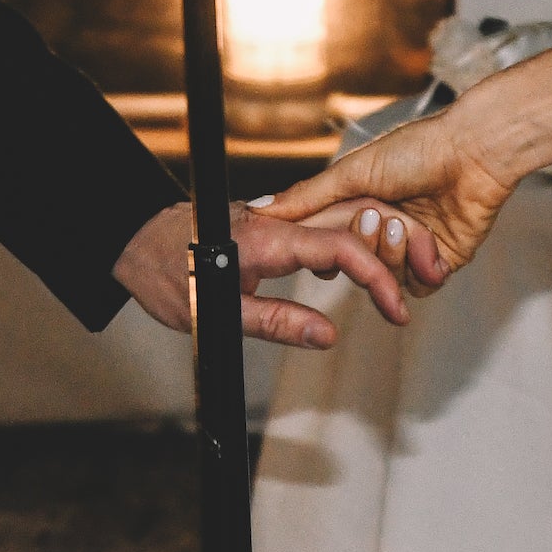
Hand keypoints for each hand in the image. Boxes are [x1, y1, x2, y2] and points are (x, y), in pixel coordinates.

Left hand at [112, 201, 418, 350]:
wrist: (135, 241)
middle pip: (353, 222)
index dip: (376, 278)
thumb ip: (277, 322)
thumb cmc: (167, 274)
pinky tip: (355, 268)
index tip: (396, 309)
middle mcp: (277, 219)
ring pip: (341, 218)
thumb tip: (326, 335)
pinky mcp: (271, 223)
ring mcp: (275, 217)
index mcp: (268, 238)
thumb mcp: (219, 313)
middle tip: (415, 291)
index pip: (340, 246)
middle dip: (393, 253)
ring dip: (376, 246)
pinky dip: (350, 244)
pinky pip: (321, 224)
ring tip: (396, 285)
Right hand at [249, 106, 509, 288]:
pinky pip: (420, 286)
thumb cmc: (416, 149)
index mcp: (358, 206)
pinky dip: (423, 266)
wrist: (473, 153)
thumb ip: (307, 198)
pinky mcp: (440, 261)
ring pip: (387, 279)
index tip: (326, 239)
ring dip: (396, 251)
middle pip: (356, 266)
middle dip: (366, 243)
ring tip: (410, 221)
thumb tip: (258, 212)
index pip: (327, 244)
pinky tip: (429, 240)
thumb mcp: (352, 171)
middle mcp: (382, 229)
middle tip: (379, 214)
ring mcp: (411, 248)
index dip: (325, 249)